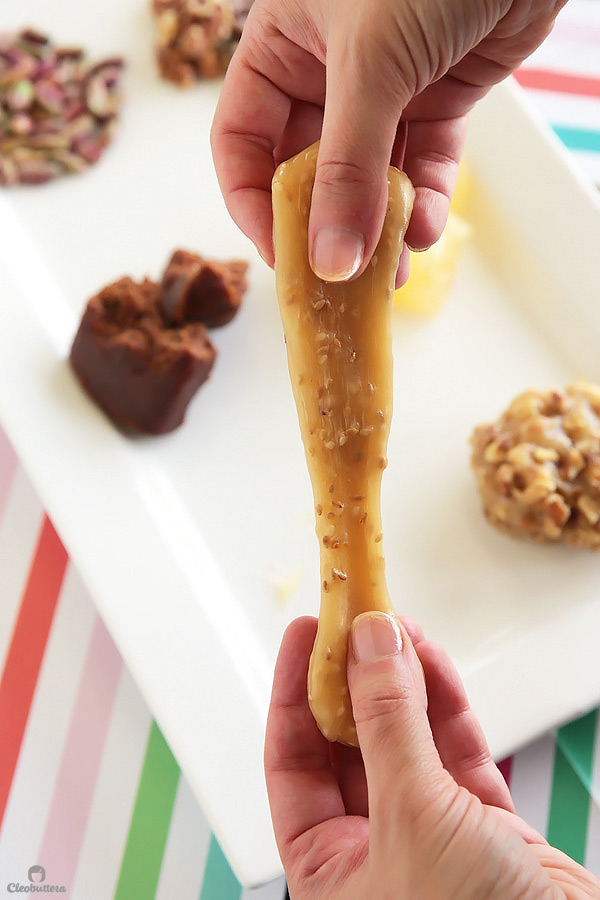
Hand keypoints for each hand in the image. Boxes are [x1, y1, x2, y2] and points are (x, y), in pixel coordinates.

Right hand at [211, 0, 565, 283]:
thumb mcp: (371, 67)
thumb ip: (348, 169)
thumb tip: (329, 261)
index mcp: (283, 46)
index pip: (243, 140)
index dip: (253, 202)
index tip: (280, 254)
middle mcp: (327, 71)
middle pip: (307, 169)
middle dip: (325, 227)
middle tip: (339, 281)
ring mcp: (386, 86)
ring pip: (369, 175)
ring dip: (379, 228)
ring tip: (391, 275)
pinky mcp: (439, 94)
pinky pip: (423, 161)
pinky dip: (424, 198)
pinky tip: (424, 229)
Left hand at [265, 613, 599, 898]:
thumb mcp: (412, 817)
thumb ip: (388, 724)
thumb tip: (368, 646)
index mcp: (329, 869)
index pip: (292, 763)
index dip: (293, 692)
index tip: (303, 634)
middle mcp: (372, 849)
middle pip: (348, 742)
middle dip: (352, 677)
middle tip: (356, 620)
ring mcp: (430, 833)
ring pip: (404, 737)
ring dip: (401, 679)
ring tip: (396, 625)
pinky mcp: (483, 824)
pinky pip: (452, 748)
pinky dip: (444, 701)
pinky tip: (431, 659)